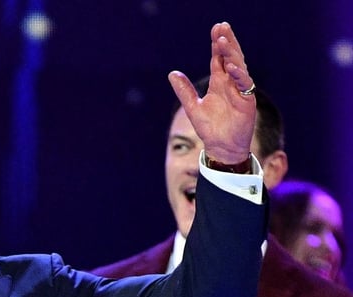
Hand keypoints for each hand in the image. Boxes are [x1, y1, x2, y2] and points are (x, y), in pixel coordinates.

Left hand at [168, 22, 256, 164]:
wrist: (221, 147)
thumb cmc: (210, 128)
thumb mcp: (193, 107)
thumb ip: (184, 90)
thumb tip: (172, 73)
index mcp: (219, 82)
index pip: (218, 58)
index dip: (216, 44)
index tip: (215, 29)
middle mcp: (231, 83)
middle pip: (230, 57)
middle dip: (226, 42)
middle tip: (222, 26)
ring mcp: (240, 90)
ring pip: (238, 66)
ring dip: (231, 53)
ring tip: (223, 40)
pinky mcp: (247, 100)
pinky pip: (244, 84)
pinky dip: (238, 74)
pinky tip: (231, 65)